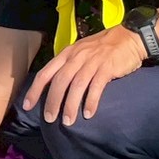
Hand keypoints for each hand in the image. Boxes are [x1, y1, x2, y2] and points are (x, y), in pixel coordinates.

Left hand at [20, 25, 147, 124]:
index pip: (45, 72)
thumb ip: (69, 65)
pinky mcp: (107, 67)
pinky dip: (91, 101)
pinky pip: (96, 86)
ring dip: (70, 105)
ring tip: (68, 121)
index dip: (35, 90)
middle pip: (59, 81)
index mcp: (67, 54)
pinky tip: (88, 113)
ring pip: (76, 85)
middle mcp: (76, 57)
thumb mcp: (81, 51)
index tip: (28, 106)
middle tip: (49, 118)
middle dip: (52, 101)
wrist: (130, 37)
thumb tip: (56, 85)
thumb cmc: (103, 47)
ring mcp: (92, 61)